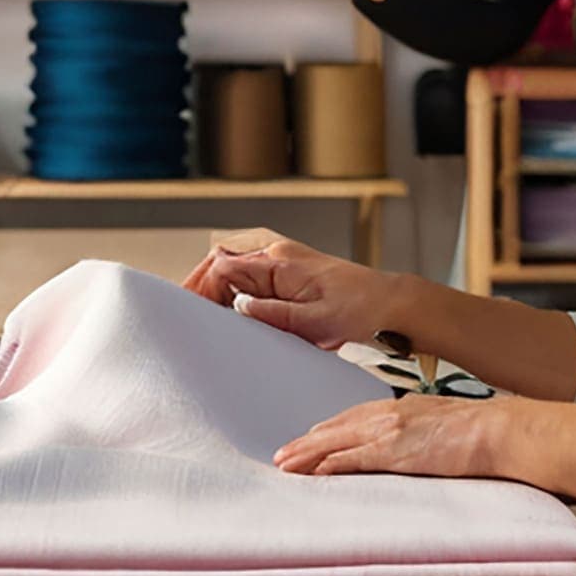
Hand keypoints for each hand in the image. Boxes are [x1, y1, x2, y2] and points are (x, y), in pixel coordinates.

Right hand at [180, 233, 400, 350]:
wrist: (389, 305)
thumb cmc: (359, 310)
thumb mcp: (313, 321)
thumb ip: (272, 313)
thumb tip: (236, 307)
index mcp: (279, 261)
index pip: (223, 267)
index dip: (201, 289)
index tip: (190, 313)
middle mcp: (277, 255)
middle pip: (221, 263)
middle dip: (200, 287)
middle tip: (185, 317)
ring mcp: (282, 262)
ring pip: (232, 269)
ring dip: (215, 291)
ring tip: (202, 319)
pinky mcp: (288, 274)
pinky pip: (249, 278)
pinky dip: (233, 293)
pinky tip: (229, 315)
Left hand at [274, 394, 500, 476]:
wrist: (497, 430)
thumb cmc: (480, 429)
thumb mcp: (442, 421)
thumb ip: (420, 429)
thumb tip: (413, 442)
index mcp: (401, 407)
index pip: (354, 417)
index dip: (329, 430)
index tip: (309, 438)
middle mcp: (390, 414)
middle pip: (337, 427)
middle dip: (307, 442)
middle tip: (283, 453)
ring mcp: (391, 431)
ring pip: (337, 442)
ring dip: (308, 454)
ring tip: (285, 464)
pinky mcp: (396, 451)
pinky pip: (355, 460)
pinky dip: (332, 465)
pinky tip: (315, 473)